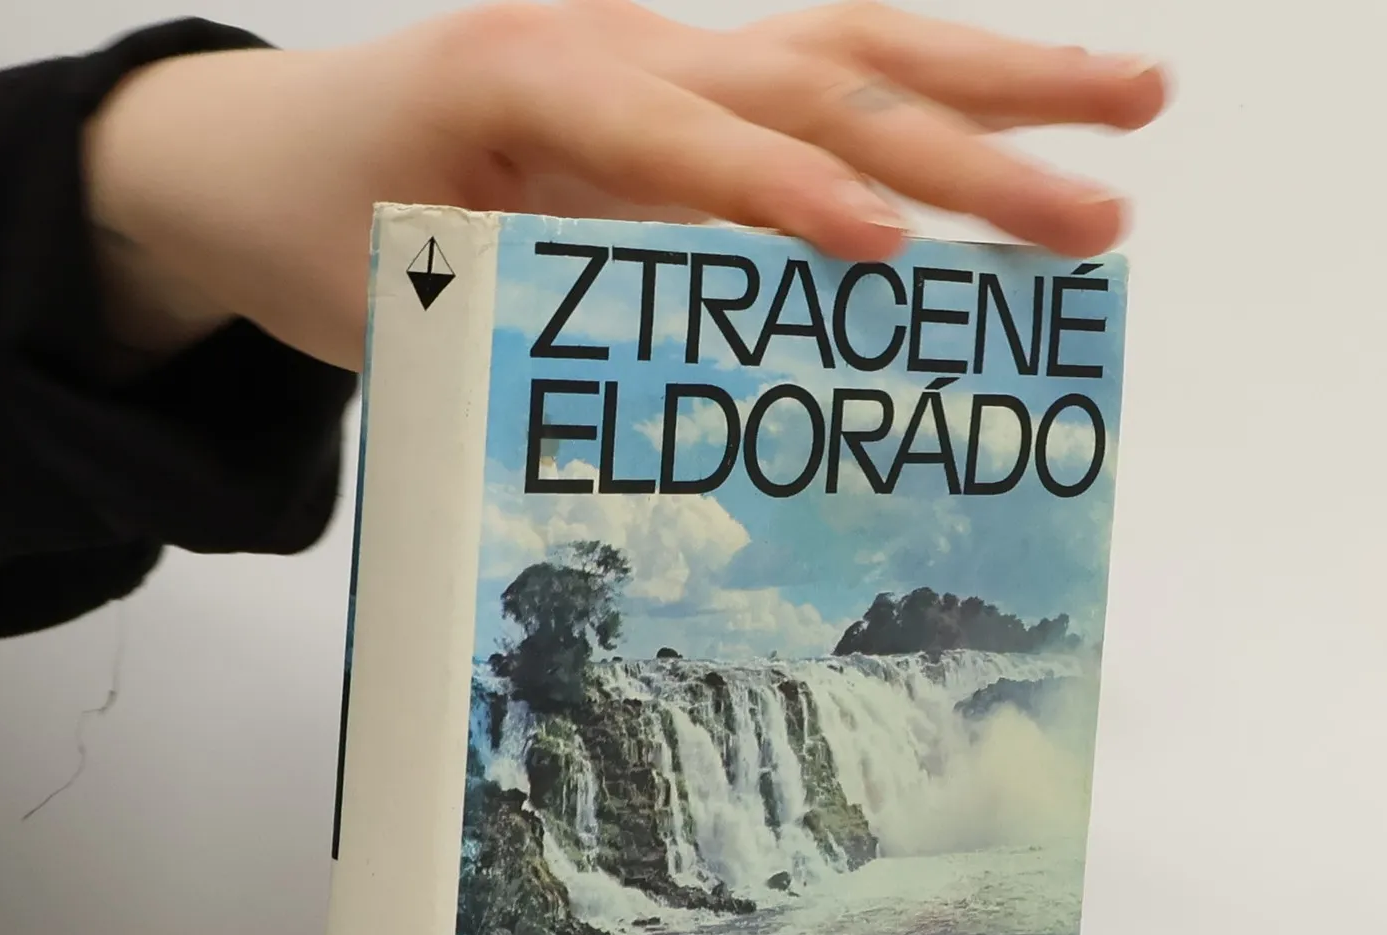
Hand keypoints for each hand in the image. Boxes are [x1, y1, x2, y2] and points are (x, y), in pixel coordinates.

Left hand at [83, 1, 1166, 371]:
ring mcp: (657, 54)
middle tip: (1097, 213)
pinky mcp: (678, 88)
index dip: (781, 195)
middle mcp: (612, 44)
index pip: (679, 136)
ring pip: (849, 48)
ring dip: (998, 81)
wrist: (251, 153)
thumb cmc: (311, 229)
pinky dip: (927, 106)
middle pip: (819, 76)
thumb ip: (518, 339)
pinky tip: (1015, 126)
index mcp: (522, 83)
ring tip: (1135, 101)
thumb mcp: (387, 300)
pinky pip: (818, 84)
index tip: (882, 252)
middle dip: (971, 146)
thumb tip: (660, 437)